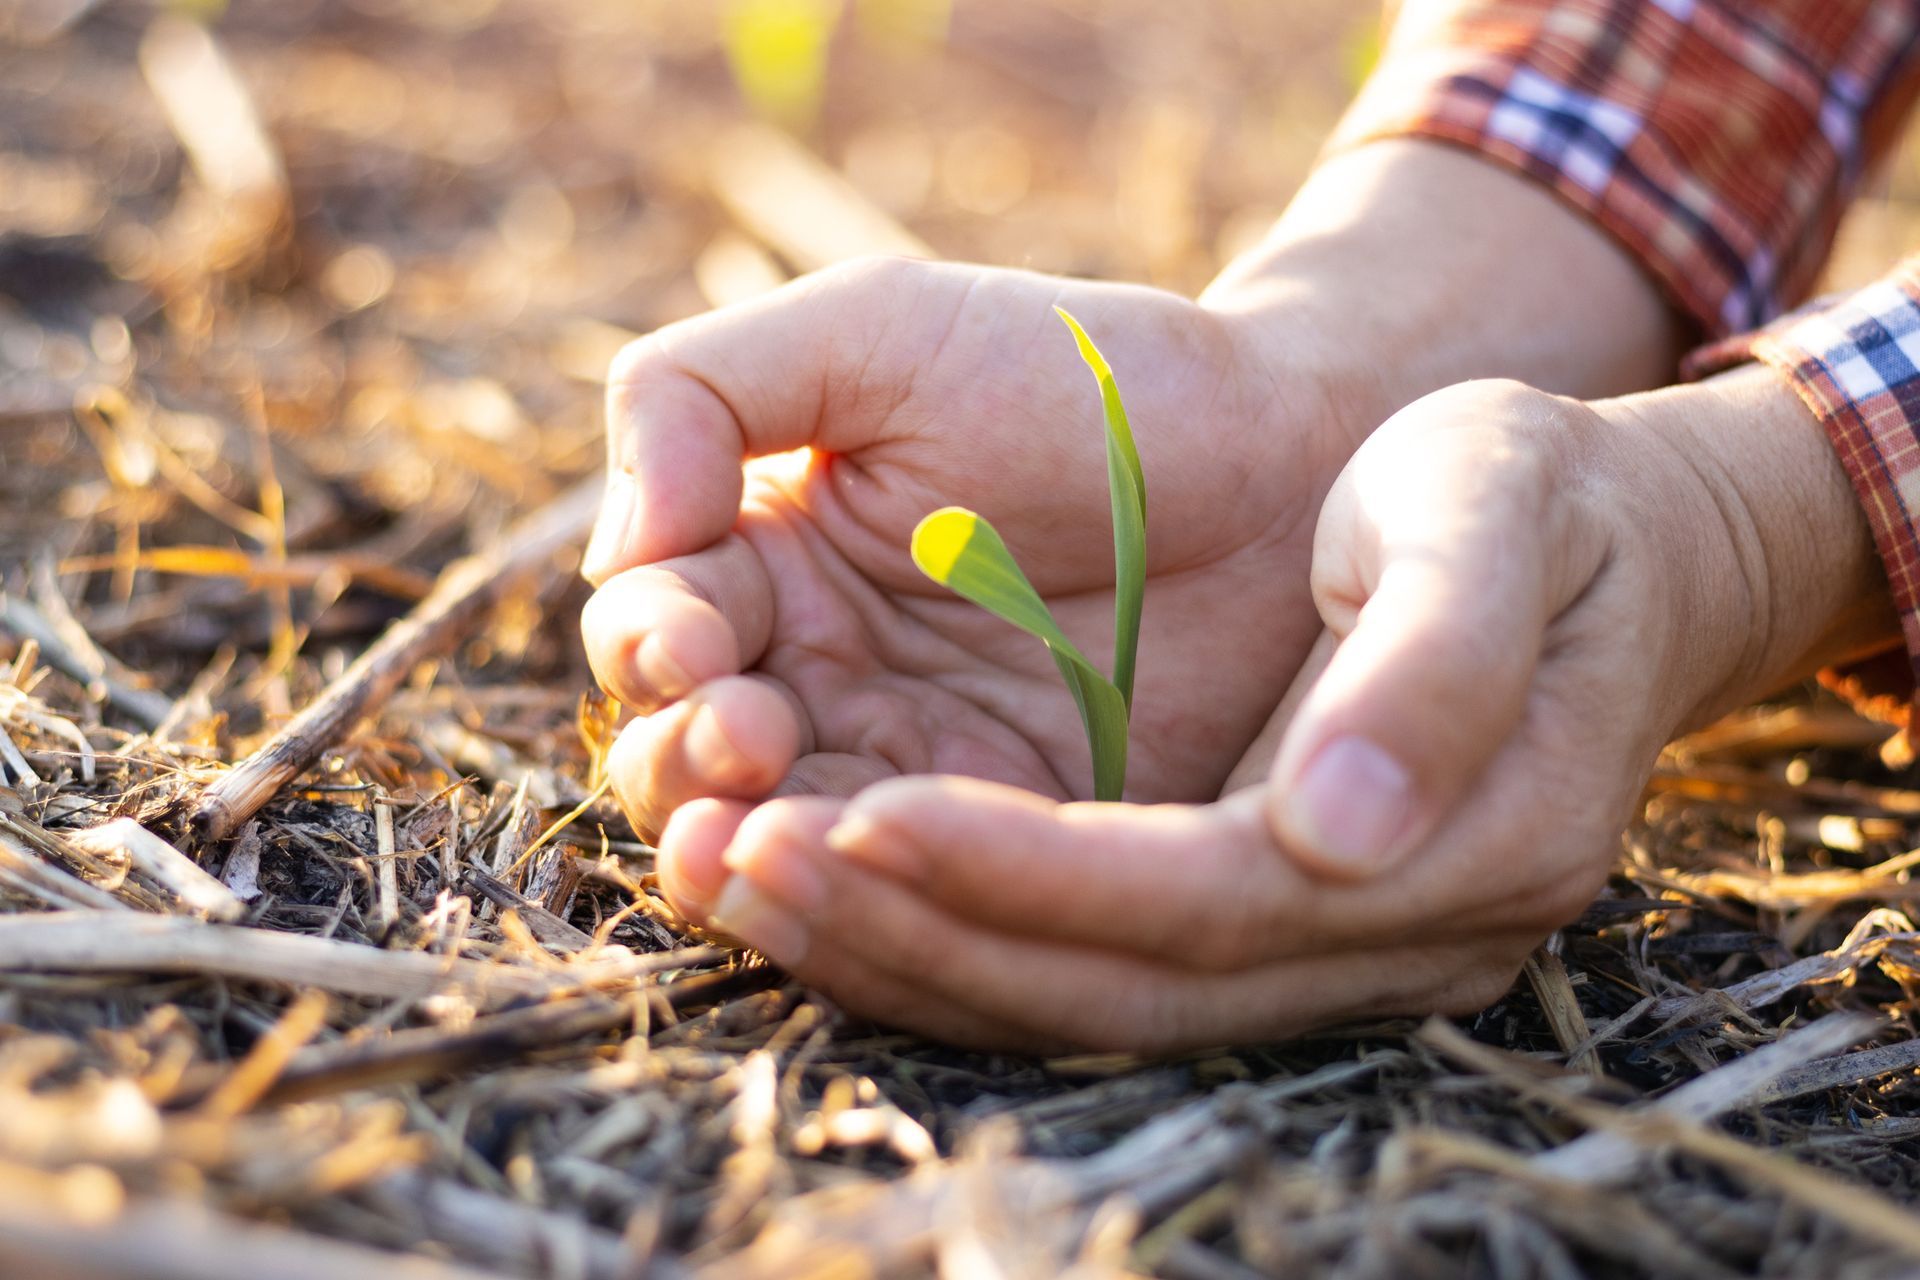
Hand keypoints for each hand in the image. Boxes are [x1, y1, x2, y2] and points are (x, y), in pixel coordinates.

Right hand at [581, 255, 1366, 879]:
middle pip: (681, 759)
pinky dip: (845, 903)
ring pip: (769, 846)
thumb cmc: (1086, 378)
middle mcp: (823, 673)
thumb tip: (617, 547)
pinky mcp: (1005, 843)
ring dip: (735, 848)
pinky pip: (897, 896)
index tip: (696, 637)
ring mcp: (912, 767)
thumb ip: (705, 392)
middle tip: (744, 731)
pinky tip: (831, 872)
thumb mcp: (879, 332)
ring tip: (745, 835)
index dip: (649, 644)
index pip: (653, 629)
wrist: (1291, 457)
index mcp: (775, 557)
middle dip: (679, 758)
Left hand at [659, 372, 1891, 1051]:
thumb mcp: (1500, 514)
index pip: (1206, 897)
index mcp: (1471, 840)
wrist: (1586, 541)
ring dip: (909, 952)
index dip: (1030, 873)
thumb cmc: (1530, 497)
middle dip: (927, 932)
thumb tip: (1331, 834)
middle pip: (1125, 984)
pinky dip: (953, 936)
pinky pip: (1089, 963)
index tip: (864, 814)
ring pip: (1088, 1000)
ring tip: (746, 878)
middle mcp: (1395, 936)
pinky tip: (838, 879)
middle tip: (746, 862)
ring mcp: (1331, 949)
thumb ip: (1433, 664)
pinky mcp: (1260, 917)